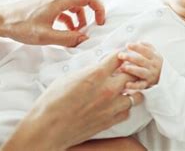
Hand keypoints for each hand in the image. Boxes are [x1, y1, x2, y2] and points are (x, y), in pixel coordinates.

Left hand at [0, 0, 104, 46]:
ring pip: (77, 1)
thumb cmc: (20, 26)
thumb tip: (84, 39)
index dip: (100, 9)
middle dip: (93, 11)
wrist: (1, 19)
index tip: (100, 23)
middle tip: (94, 26)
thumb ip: (68, 38)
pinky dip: (72, 15)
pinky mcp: (48, 0)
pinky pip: (67, 4)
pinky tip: (67, 29)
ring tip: (78, 31)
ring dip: (82, 15)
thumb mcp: (46, 37)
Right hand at [1, 51, 143, 150]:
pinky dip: (124, 107)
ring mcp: (111, 107)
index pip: (118, 58)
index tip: (119, 56)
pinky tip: (117, 105)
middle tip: (125, 71)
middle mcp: (108, 90)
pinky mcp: (110, 121)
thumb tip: (98, 68)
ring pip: (136, 95)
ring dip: (132, 90)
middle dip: (130, 71)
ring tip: (125, 89)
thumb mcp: (70, 77)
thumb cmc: (53, 102)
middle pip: (132, 74)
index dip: (120, 55)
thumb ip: (89, 71)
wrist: (48, 128)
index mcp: (96, 75)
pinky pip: (127, 112)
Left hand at [118, 42, 162, 89]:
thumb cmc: (155, 64)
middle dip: (130, 57)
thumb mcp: (155, 54)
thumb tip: (139, 42)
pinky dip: (134, 86)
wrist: (166, 79)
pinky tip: (126, 84)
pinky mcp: (148, 84)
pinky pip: (141, 85)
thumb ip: (148, 47)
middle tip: (120, 55)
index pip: (146, 51)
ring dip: (132, 69)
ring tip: (122, 68)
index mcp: (155, 57)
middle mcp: (153, 66)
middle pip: (141, 61)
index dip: (137, 47)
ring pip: (141, 72)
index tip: (127, 45)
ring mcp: (151, 75)